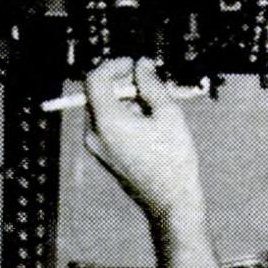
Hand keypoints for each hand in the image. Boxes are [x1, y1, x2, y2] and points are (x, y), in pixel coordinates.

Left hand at [84, 58, 204, 222]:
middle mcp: (94, 134)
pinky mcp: (103, 155)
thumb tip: (141, 64)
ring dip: (125, 99)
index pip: (96, 79)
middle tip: (149, 82)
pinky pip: (106, 125)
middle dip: (122, 82)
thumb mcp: (168, 114)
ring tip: (154, 106)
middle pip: (98, 93)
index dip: (114, 65)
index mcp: (107, 122)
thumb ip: (151, 85)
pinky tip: (148, 124)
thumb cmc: (174, 160)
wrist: (171, 203)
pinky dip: (123, 116)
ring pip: (103, 108)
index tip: (135, 65)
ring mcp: (96, 147)